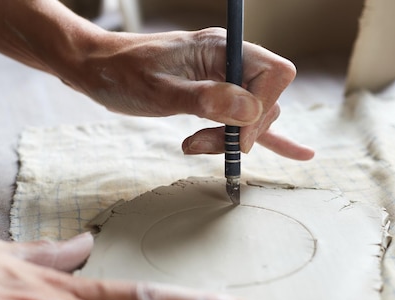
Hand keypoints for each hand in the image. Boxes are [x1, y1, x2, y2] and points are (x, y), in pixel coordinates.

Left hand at [62, 28, 314, 159]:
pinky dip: (270, 138)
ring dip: (230, 139)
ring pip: (252, 117)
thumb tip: (249, 112)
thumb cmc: (122, 74)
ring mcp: (225, 80)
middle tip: (202, 144)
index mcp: (221, 49)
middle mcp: (229, 62)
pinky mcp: (216, 100)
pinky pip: (248, 120)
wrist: (97, 70)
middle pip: (265, 100)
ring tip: (193, 145)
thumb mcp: (159, 90)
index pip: (273, 74)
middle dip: (240, 131)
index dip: (263, 108)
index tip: (236, 136)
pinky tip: (297, 153)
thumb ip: (205, 100)